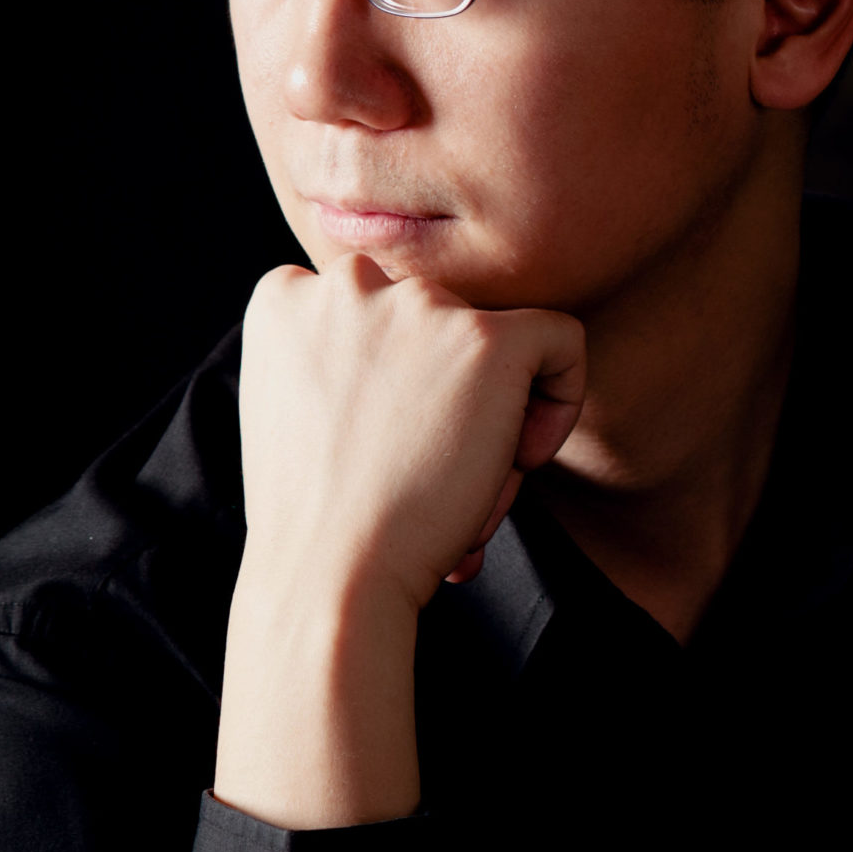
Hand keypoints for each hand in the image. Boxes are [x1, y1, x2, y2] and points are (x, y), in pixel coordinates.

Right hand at [216, 256, 583, 828]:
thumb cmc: (321, 517)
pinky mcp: (487, 338)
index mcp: (289, 297)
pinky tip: (520, 458)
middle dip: (448, 403)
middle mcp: (349, 281)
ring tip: (463, 487)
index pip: (382, 313)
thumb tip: (419, 359)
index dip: (401, 378)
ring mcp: (420, 304)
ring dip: (493, 418)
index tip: (394, 440)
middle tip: (430, 477)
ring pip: (496, 345)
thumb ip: (343, 359)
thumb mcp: (303, 412)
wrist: (330, 570)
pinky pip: (563, 342)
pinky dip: (561, 400)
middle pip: (441, 329)